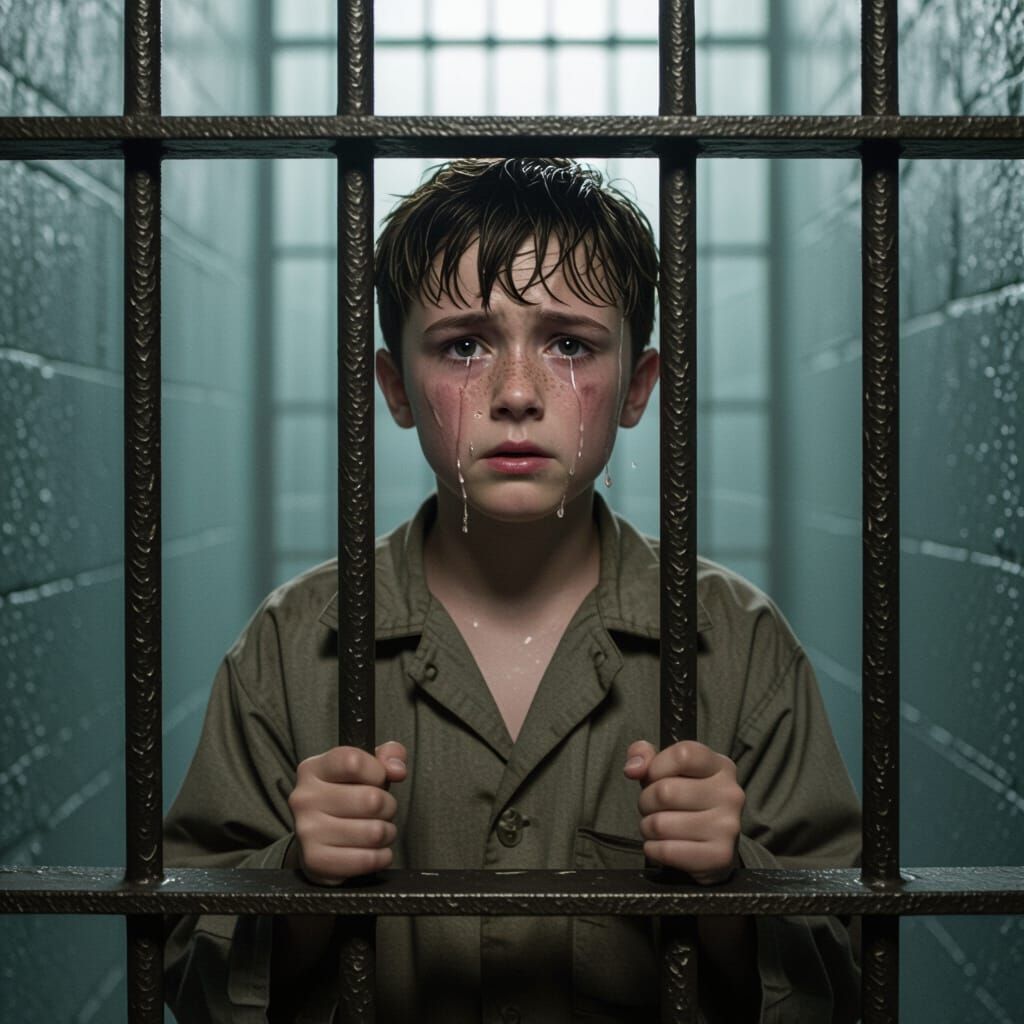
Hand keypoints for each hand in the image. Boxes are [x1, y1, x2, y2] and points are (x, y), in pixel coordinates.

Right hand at [288, 740, 406, 884]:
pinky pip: (368, 860)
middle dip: (388, 807)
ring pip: (374, 832)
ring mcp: (307, 831)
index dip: (377, 771)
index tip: (379, 779)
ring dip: (387, 833)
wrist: (318, 842)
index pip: (353, 761)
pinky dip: (382, 857)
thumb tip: (397, 769)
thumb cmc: (347, 798)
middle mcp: (304, 798)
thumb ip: (388, 755)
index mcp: (312, 769)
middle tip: (381, 811)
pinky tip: (374, 851)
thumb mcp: (365, 769)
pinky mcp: (316, 861)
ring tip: (377, 830)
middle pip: (371, 799)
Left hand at [624, 739, 743, 884]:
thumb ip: (644, 756)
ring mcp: (728, 826)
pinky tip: (663, 845)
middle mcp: (730, 794)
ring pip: (660, 824)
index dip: (657, 767)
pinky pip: (666, 851)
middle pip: (665, 792)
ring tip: (659, 827)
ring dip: (648, 828)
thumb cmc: (685, 801)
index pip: (683, 755)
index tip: (654, 777)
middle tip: (654, 808)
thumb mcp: (666, 769)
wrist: (711, 846)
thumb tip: (633, 768)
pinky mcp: (720, 856)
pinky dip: (654, 849)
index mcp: (720, 766)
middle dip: (646, 801)